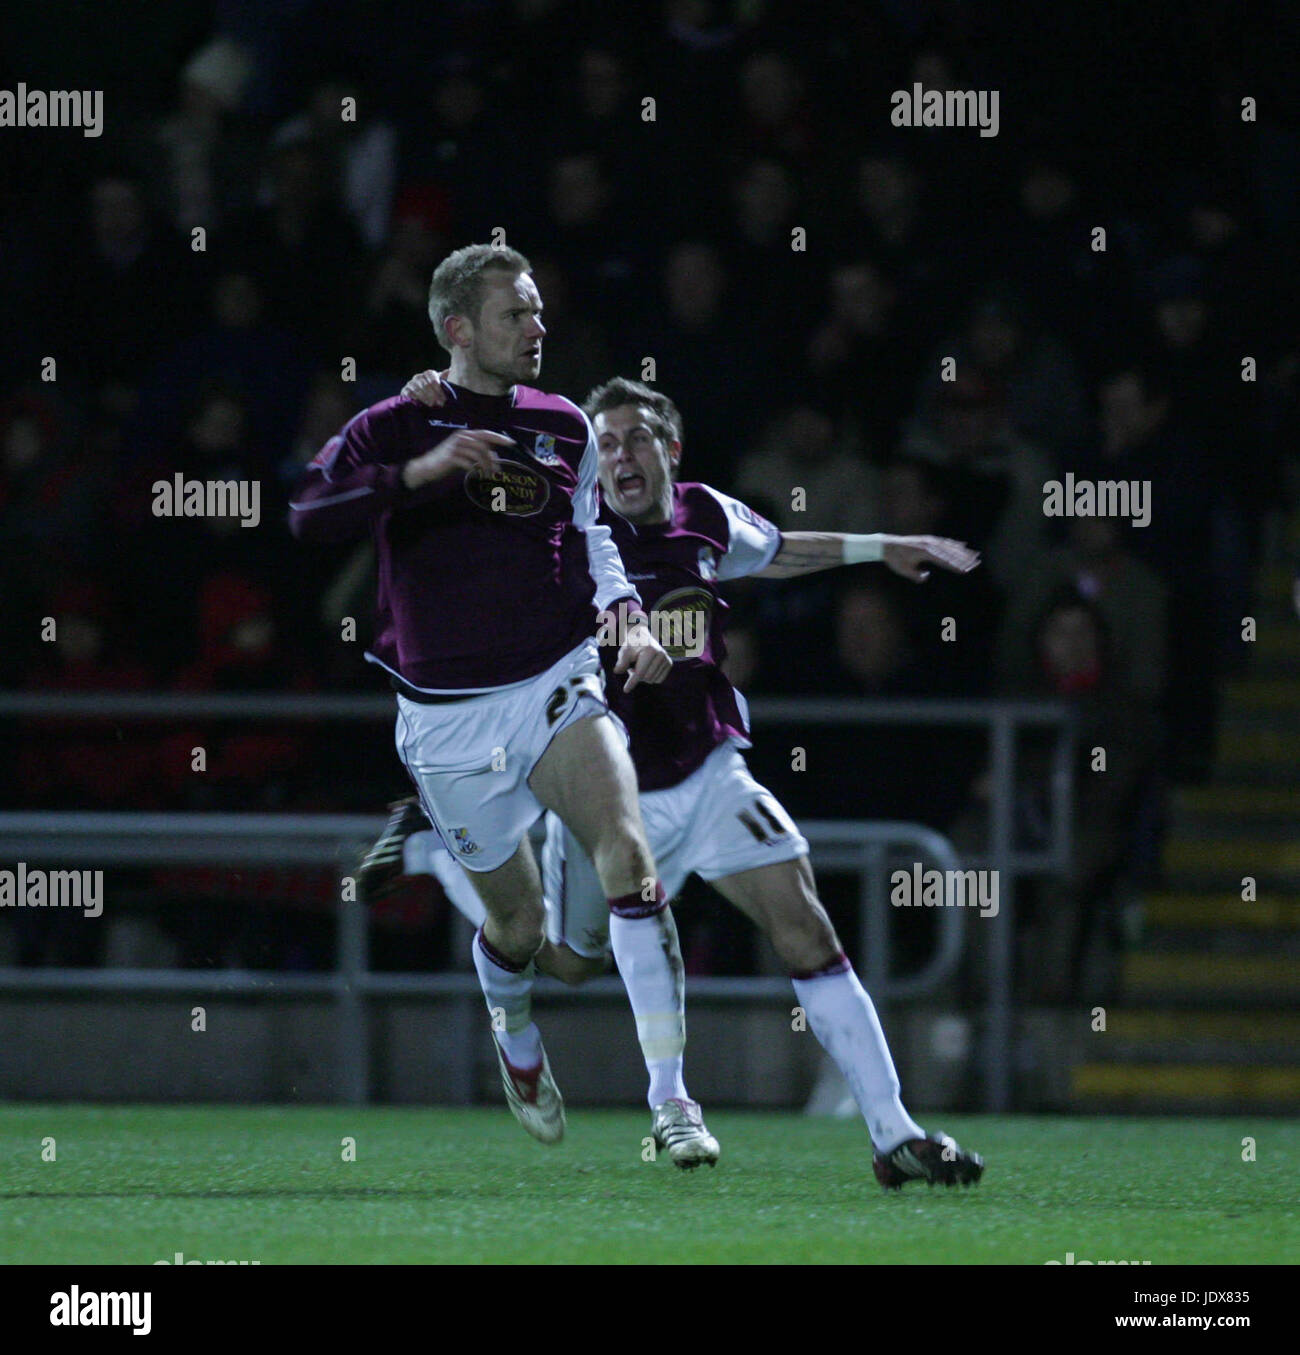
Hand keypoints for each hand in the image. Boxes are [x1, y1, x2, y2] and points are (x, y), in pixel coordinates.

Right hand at [401, 369, 449, 406]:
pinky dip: (414, 398)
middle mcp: (419, 377)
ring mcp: (411, 383)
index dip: (439, 390)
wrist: (423, 397)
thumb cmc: (436, 390)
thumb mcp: (442, 384)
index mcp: (429, 374)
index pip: (433, 380)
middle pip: (426, 385)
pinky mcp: (405, 390)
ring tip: (431, 405)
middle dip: (434, 396)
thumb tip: (450, 370)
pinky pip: (409, 393)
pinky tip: (420, 404)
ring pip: (418, 390)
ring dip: (425, 398)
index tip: (444, 399)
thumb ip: (445, 378)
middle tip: (439, 404)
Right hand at [401, 428, 515, 488]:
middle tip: (496, 471)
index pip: (486, 433)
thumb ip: (478, 453)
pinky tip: (475, 475)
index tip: (512, 443)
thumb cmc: (447, 461)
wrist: (427, 467)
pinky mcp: (450, 457)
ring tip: (486, 476)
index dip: (499, 438)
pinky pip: (468, 463)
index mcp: (465, 434)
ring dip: (485, 467)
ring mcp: (455, 446)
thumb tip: (494, 457)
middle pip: (484, 445)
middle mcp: (460, 437)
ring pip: (478, 455)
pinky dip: (474, 470)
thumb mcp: (464, 454)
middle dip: (492, 459)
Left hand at [612, 619, 671, 690]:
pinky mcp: (669, 664)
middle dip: (636, 676)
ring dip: (643, 677)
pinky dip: (650, 678)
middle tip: (631, 667)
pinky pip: (658, 680)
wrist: (643, 637)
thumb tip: (616, 671)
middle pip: (646, 678)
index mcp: (651, 650)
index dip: (631, 682)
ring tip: (639, 666)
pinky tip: (647, 669)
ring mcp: (666, 659)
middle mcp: (661, 654)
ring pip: (652, 680)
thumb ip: (621, 661)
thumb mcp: (624, 651)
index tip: (625, 690)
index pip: (640, 672)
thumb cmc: (631, 644)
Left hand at [881, 535, 980, 581]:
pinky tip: (963, 545)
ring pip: (950, 546)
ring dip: (963, 551)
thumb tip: (926, 576)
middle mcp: (929, 544)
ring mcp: (929, 541)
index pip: (943, 560)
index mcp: (924, 552)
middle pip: (950, 552)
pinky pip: (944, 542)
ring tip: (975, 555)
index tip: (965, 570)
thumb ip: (916, 575)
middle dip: (964, 559)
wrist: (887, 545)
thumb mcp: (904, 570)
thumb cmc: (895, 560)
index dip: (955, 566)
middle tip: (976, 564)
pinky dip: (954, 544)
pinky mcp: (928, 540)